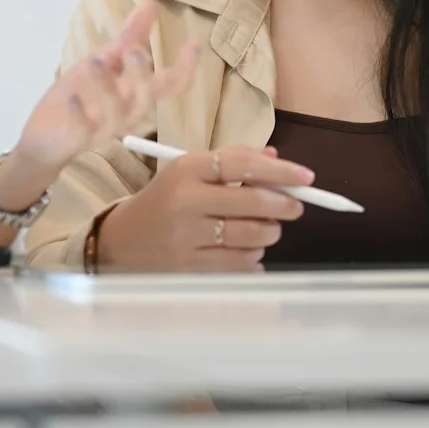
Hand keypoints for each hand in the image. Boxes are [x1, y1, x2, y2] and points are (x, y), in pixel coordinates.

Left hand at [12, 5, 201, 172]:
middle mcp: (126, 112)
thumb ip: (129, 38)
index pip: (170, 85)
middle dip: (141, 75)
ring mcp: (103, 127)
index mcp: (136, 94)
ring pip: (116, 113)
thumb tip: (150, 7)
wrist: (47, 137)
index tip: (193, 44)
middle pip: (145, 98)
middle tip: (133, 50)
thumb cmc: (82, 96)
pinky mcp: (78, 137)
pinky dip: (80, 114)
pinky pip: (84, 128)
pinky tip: (74, 98)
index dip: (185, 68)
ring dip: (107, 87)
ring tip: (95, 62)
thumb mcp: (104, 61)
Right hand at [98, 145, 312, 271]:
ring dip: (269, 233)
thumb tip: (277, 159)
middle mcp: (186, 202)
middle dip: (285, 205)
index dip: (281, 171)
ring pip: (252, 236)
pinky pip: (241, 264)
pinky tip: (246, 250)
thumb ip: (233, 160)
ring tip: (265, 229)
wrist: (122, 240)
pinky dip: (254, 258)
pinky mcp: (190, 268)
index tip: (306, 178)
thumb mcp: (191, 171)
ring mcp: (187, 238)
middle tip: (295, 206)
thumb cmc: (167, 199)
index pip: (242, 164)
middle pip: (254, 202)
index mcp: (186, 169)